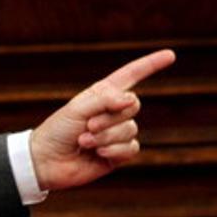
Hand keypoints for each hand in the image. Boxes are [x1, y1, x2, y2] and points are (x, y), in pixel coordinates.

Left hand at [30, 49, 175, 191]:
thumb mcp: (78, 108)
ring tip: (85, 141)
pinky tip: (97, 153)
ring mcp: (116, 133)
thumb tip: (131, 99)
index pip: (131, 75)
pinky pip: (131, 148)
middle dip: (110, 116)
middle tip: (87, 125)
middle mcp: (112, 112)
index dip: (150, 65)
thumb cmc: (57, 130)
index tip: (170, 55)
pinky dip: (113, 150)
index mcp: (102, 94)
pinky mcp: (118, 154)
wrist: (46, 161)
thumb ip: (105, 100)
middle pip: (133, 105)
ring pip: (130, 129)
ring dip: (106, 136)